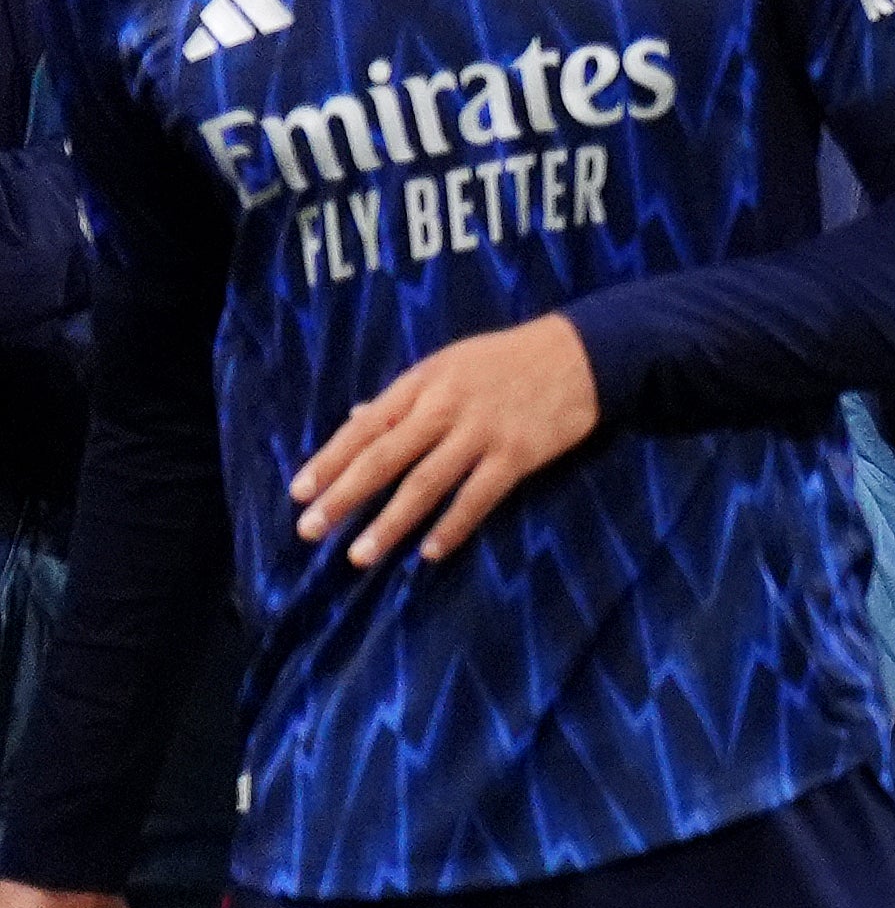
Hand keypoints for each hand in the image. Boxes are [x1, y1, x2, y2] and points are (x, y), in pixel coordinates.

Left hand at [291, 314, 599, 567]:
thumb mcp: (448, 364)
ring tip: (360, 555)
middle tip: (309, 530)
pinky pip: (478, 497)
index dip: (329, 461)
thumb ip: (404, 396)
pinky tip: (429, 552)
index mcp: (422, 381)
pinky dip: (452, 526)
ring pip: (425, 483)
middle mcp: (445, 407)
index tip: (299, 493)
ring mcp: (482, 432)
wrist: (582, 353)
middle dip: (343, 496)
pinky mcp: (517, 455)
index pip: (364, 427)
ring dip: (390, 522)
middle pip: (384, 458)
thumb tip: (356, 419)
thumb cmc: (508, 360)